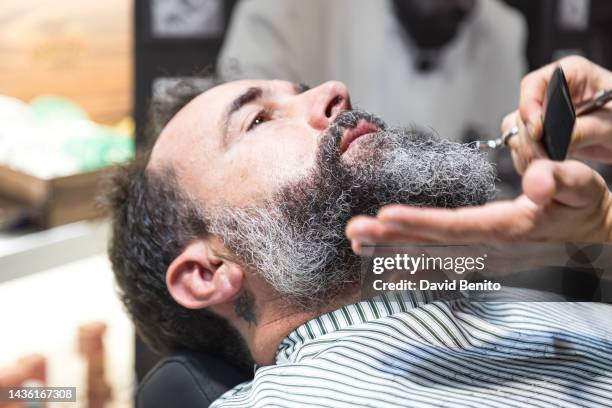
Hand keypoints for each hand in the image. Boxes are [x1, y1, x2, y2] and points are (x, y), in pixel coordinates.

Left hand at [346, 160, 611, 251]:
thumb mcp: (581, 185)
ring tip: (356, 244)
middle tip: (352, 232)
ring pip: (429, 257)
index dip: (420, 223)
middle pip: (432, 245)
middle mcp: (488, 249)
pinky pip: (438, 269)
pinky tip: (382, 269)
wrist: (589, 234)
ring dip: (391, 252)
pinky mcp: (478, 261)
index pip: (456, 226)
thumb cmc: (581, 204)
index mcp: (507, 228)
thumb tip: (536, 183)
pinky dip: (408, 269)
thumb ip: (559, 179)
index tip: (385, 215)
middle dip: (390, 239)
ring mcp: (481, 259)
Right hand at [505, 56, 611, 173]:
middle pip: (522, 110)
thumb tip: (554, 141)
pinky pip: (519, 143)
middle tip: (541, 157)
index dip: (530, 107)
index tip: (537, 131)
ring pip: (515, 128)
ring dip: (523, 148)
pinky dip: (524, 156)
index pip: (535, 84)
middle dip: (528, 137)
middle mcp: (552, 91)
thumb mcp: (611, 123)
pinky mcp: (540, 132)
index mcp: (572, 73)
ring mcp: (543, 112)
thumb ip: (584, 130)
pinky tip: (538, 165)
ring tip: (541, 163)